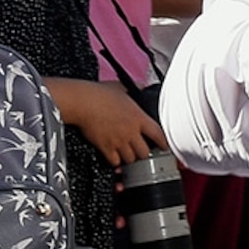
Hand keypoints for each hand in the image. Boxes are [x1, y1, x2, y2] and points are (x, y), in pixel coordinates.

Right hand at [51, 78, 166, 166]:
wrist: (83, 102)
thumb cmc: (99, 93)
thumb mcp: (122, 87)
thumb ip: (135, 89)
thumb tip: (141, 86)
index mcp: (138, 117)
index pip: (158, 134)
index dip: (163, 143)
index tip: (164, 147)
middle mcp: (130, 131)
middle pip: (145, 152)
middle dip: (144, 153)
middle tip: (140, 151)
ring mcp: (118, 141)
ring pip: (131, 159)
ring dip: (130, 158)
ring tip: (128, 154)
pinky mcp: (106, 147)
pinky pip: (115, 162)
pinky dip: (116, 161)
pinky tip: (114, 156)